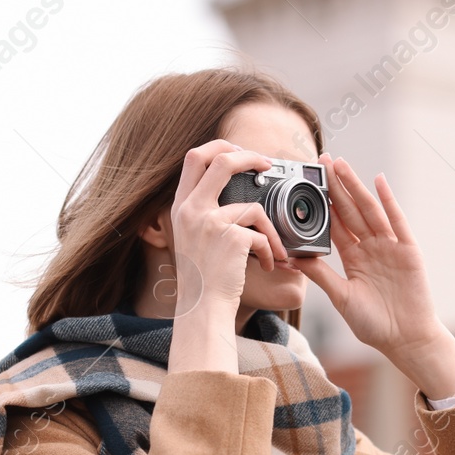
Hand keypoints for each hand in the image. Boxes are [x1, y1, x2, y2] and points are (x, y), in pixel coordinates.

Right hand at [168, 140, 288, 317]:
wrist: (202, 308)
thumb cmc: (204, 278)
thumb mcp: (193, 237)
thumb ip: (205, 211)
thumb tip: (238, 192)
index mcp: (182, 206)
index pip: (194, 156)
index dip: (219, 146)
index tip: (238, 151)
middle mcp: (192, 210)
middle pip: (222, 160)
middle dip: (250, 156)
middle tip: (268, 164)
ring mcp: (210, 223)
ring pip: (254, 207)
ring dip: (270, 230)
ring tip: (273, 250)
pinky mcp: (231, 239)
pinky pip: (262, 235)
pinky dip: (270, 251)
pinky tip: (266, 264)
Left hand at [293, 155, 454, 400]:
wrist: (406, 339)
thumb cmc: (374, 324)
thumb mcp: (342, 297)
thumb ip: (321, 275)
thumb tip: (292, 258)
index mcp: (353, 258)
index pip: (334, 224)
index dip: (323, 203)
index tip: (309, 183)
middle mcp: (370, 248)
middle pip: (350, 210)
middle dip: (336, 186)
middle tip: (322, 160)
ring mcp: (390, 247)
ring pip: (369, 210)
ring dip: (355, 187)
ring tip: (341, 164)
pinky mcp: (408, 251)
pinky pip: (397, 221)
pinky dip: (388, 201)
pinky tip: (379, 181)